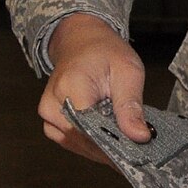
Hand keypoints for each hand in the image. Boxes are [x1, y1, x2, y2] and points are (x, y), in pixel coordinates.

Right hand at [39, 13, 152, 162]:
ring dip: (101, 146)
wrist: (82, 41)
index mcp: (72, 86)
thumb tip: (139, 136)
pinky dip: (91, 144)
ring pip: (77, 144)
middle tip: (135, 144)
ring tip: (122, 138)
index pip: (90, 128)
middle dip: (111, 145)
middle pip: (83, 139)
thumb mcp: (128, 71)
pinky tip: (107, 138)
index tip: (135, 146)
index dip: (114, 141)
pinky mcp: (50, 122)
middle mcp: (53, 102)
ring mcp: (48, 114)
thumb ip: (131, 106)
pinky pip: (71, 142)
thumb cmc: (105, 51)